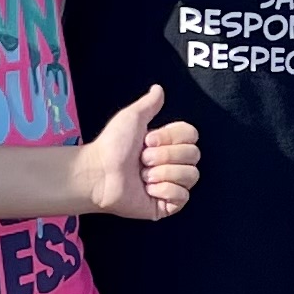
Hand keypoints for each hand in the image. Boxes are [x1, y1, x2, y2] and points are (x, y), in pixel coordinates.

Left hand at [73, 87, 199, 220]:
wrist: (100, 174)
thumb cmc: (112, 146)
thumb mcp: (132, 117)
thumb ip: (149, 103)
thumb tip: (159, 88)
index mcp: (168, 144)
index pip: (191, 135)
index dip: (171, 137)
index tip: (148, 140)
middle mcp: (172, 163)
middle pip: (194, 155)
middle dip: (165, 156)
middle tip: (142, 160)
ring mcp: (171, 185)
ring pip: (191, 175)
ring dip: (163, 174)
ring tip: (142, 176)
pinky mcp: (167, 205)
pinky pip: (183, 196)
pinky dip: (164, 191)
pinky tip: (148, 190)